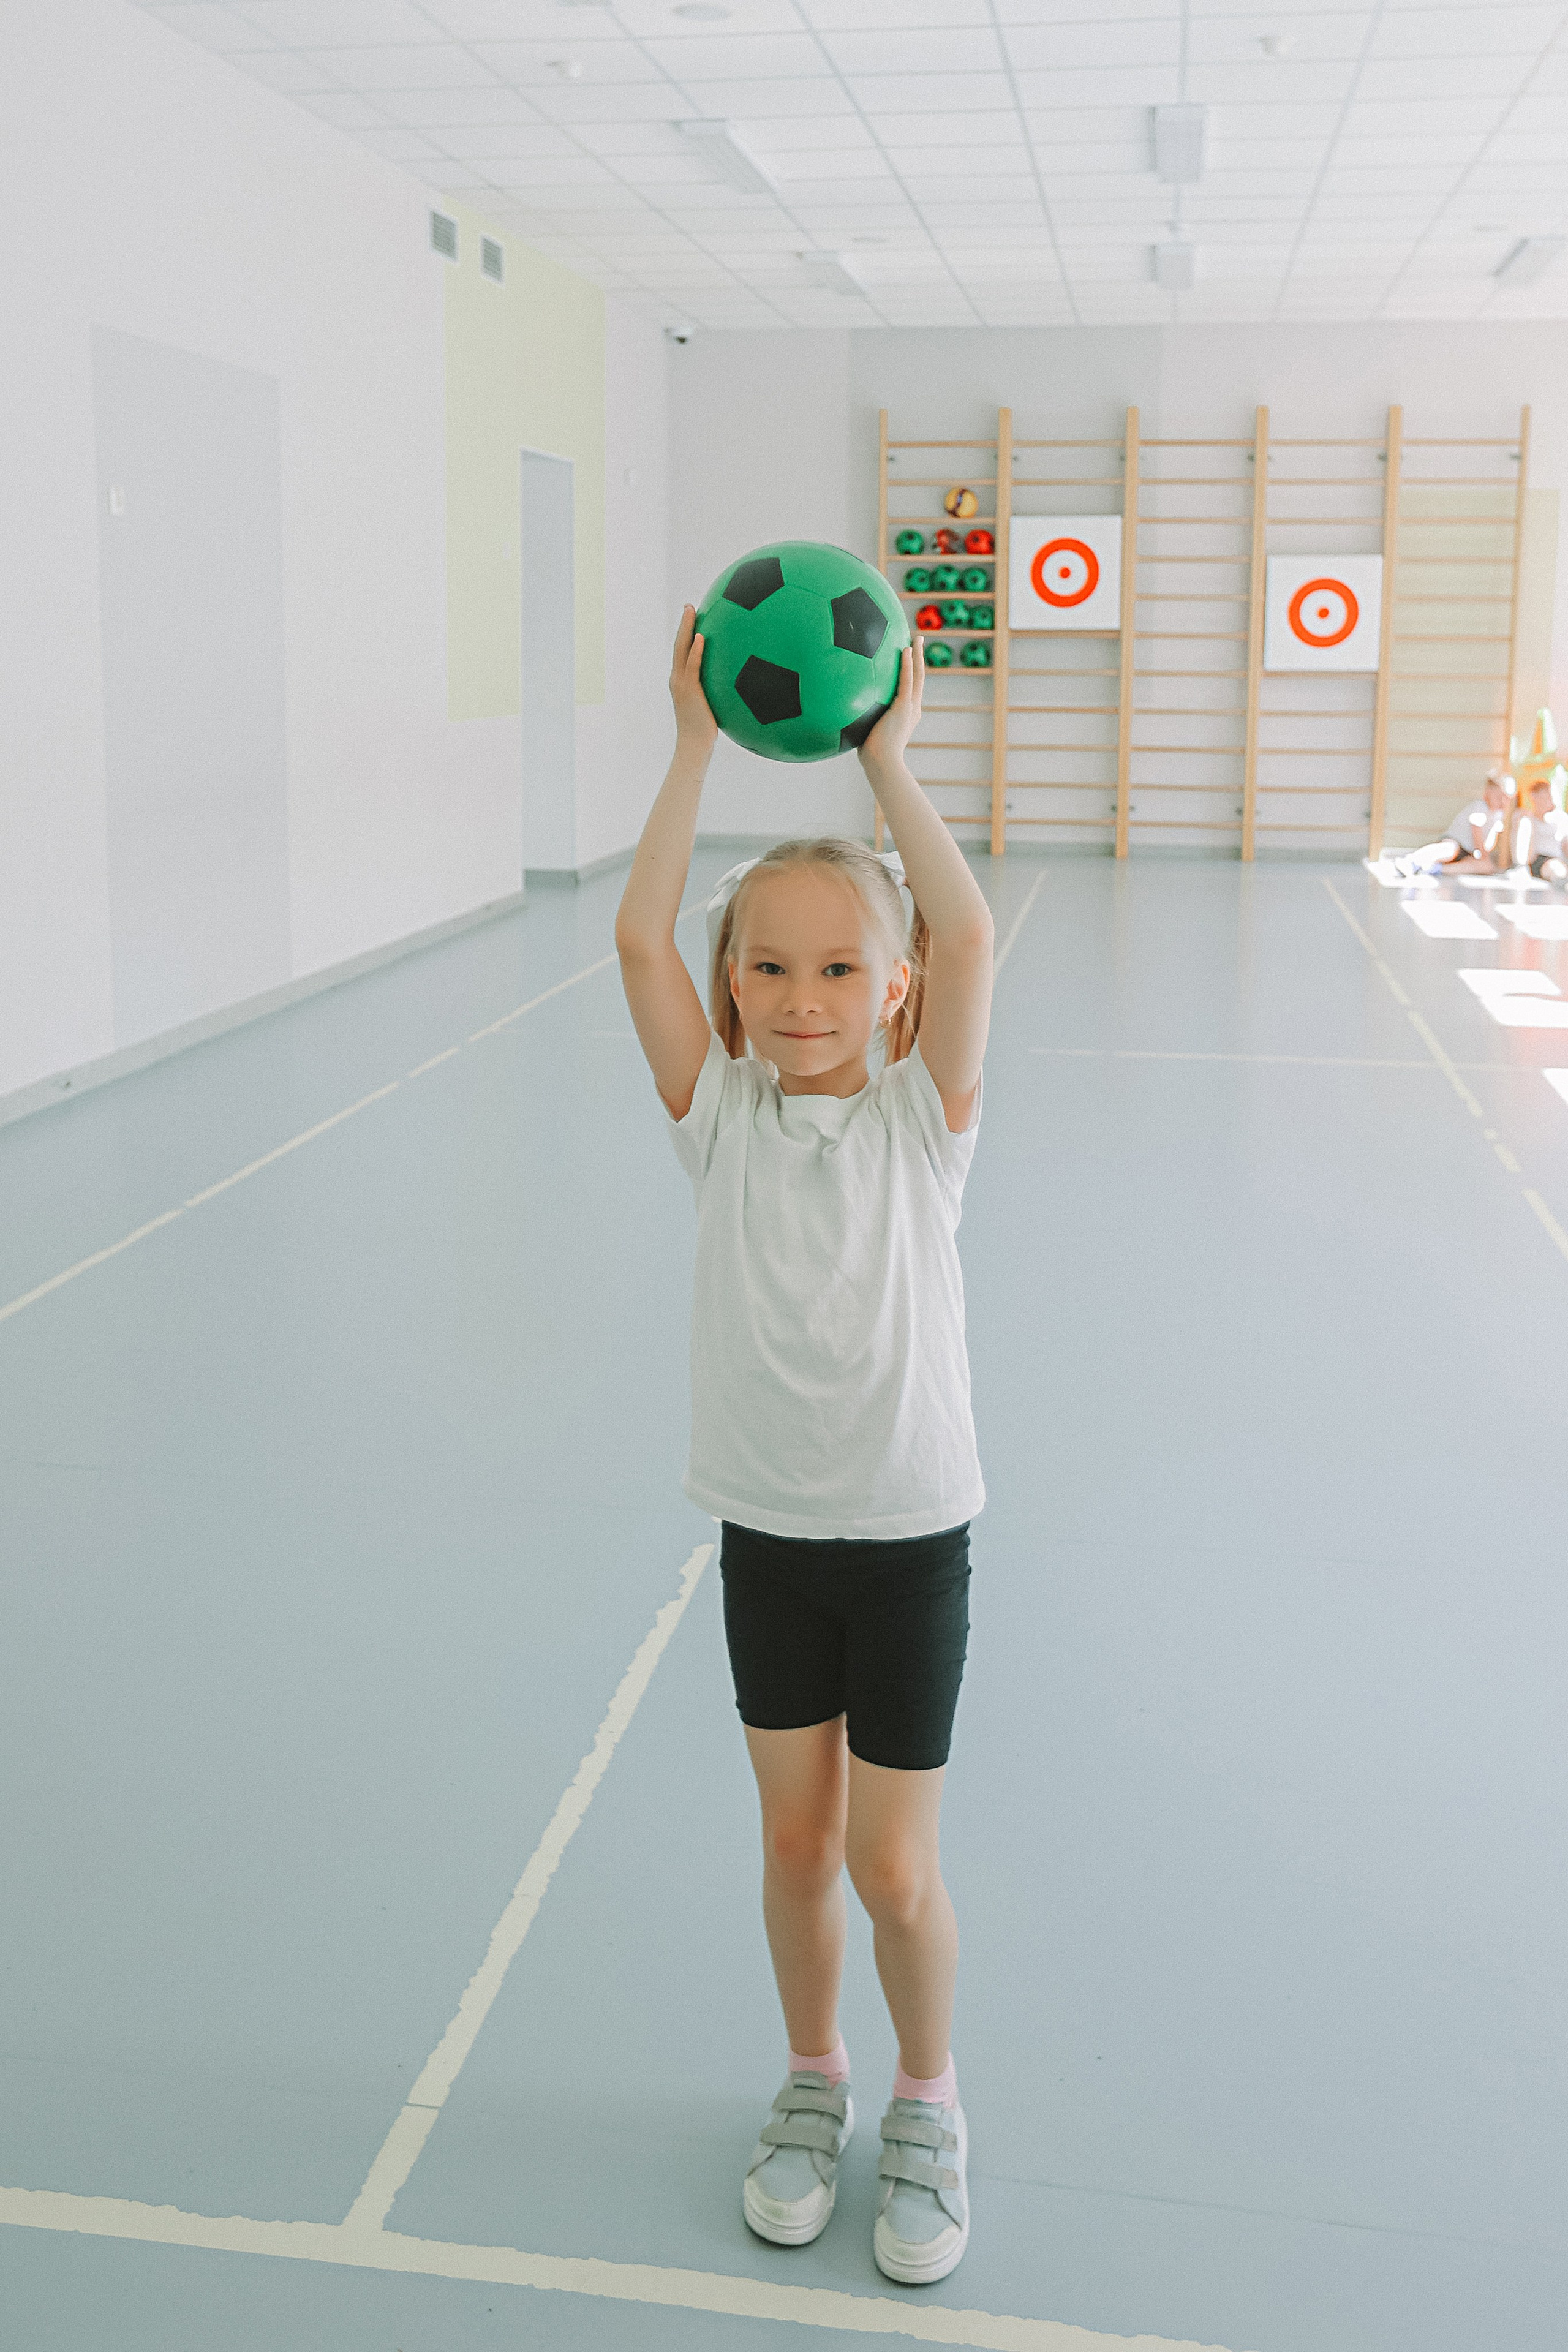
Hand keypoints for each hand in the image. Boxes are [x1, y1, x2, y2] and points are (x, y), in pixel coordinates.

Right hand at [670, 605, 718, 754]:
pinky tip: (702, 636)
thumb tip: (737, 684)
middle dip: (683, 624)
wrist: (695, 746)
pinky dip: (696, 651)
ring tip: (691, 611)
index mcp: (682, 681)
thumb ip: (719, 692)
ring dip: (686, 629)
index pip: (682, 652)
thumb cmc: (706, 732)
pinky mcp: (689, 691)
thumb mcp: (712, 707)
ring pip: (681, 650)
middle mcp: (678, 679)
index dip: (686, 633)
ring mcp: (681, 684)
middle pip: (678, 645)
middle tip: (688, 606)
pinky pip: (692, 666)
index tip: (692, 616)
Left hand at [860, 638, 923, 770]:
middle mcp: (912, 709)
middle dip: (919, 657)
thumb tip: (843, 715)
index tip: (908, 658)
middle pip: (919, 677)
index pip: (910, 688)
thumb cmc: (871, 757)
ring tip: (917, 637)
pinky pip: (906, 681)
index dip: (911, 671)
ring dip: (917, 655)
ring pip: (918, 675)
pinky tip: (905, 649)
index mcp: (906, 714)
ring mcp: (910, 708)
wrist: (881, 765)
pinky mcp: (903, 708)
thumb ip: (861, 721)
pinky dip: (907, 665)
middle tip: (918, 640)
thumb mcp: (866, 734)